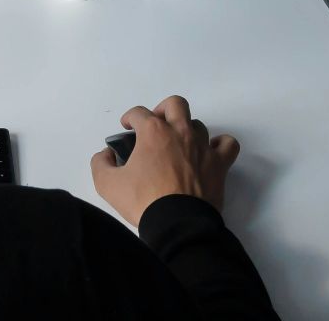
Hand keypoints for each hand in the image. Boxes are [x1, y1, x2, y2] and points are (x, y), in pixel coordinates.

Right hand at [89, 94, 238, 225]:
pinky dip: (219, 145)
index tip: (126, 128)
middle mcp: (180, 132)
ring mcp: (203, 147)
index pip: (139, 112)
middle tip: (155, 126)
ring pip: (198, 124)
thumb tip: (107, 154)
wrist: (177, 225)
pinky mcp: (220, 164)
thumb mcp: (107, 184)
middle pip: (175, 104)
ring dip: (186, 130)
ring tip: (178, 145)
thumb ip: (101, 163)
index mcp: (153, 132)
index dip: (129, 118)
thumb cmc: (143, 201)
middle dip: (162, 110)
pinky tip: (209, 153)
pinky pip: (227, 144)